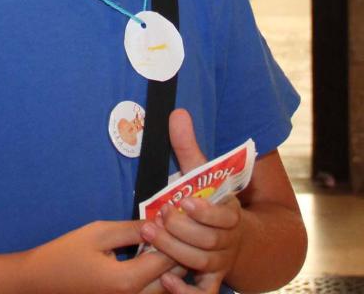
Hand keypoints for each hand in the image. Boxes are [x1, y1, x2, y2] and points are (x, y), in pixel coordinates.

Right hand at [20, 220, 183, 293]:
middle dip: (178, 252)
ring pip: (164, 290)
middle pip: (172, 279)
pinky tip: (149, 259)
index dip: (174, 236)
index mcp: (128, 282)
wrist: (40, 282)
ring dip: (169, 267)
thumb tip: (158, 223)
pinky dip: (156, 278)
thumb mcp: (98, 233)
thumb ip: (130, 230)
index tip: (173, 215)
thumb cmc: (67, 254)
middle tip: (175, 227)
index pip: (167, 260)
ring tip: (166, 241)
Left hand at [139, 110, 242, 292]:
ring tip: (149, 236)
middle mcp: (227, 241)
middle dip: (180, 229)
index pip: (223, 215)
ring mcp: (220, 265)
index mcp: (230, 214)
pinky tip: (166, 282)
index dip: (205, 210)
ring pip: (199, 263)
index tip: (184, 200)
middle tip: (156, 217)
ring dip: (174, 250)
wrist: (240, 241)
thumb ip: (188, 146)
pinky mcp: (210, 283)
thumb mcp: (203, 174)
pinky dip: (186, 292)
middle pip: (207, 240)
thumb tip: (177, 112)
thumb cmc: (211, 202)